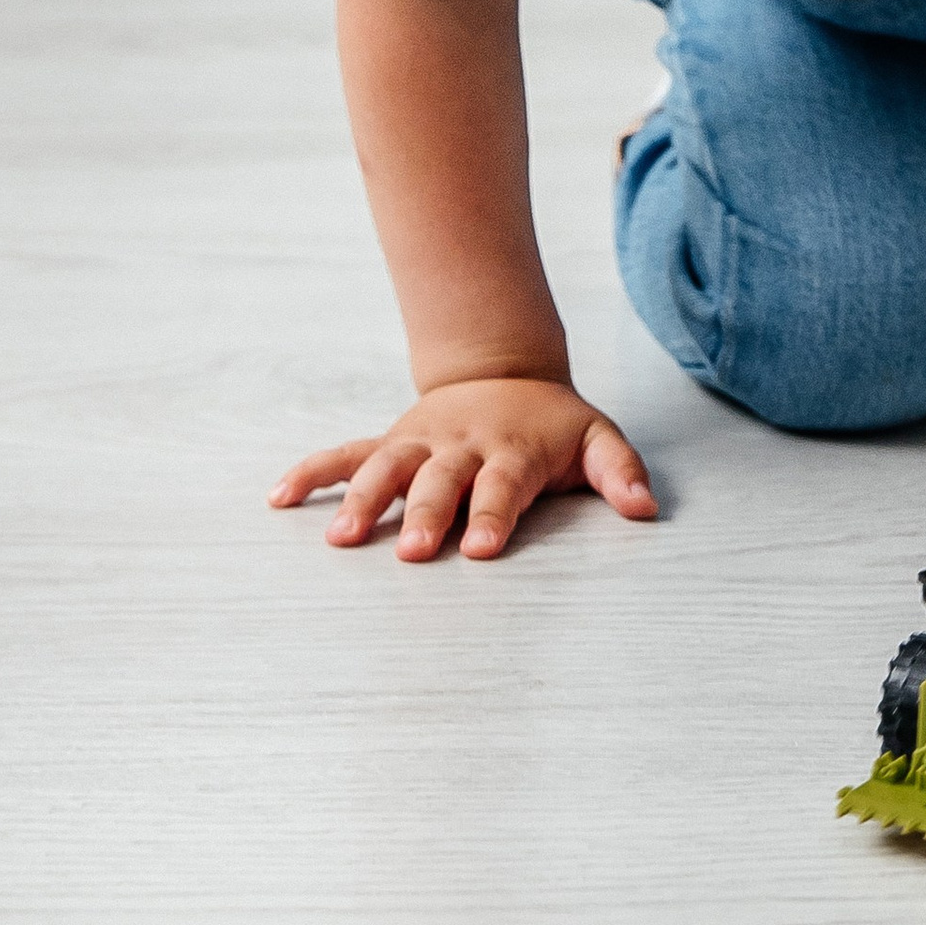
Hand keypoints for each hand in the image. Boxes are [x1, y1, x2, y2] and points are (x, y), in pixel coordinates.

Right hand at [271, 375, 656, 562]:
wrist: (504, 372)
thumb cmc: (552, 425)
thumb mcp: (596, 438)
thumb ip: (620, 472)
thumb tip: (646, 508)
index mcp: (511, 449)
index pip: (503, 485)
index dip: (493, 514)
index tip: (482, 549)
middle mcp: (460, 444)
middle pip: (440, 481)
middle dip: (425, 515)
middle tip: (412, 552)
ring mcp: (419, 441)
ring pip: (386, 467)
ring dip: (362, 499)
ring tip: (340, 538)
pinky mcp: (391, 441)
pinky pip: (344, 454)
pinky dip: (313, 472)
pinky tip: (280, 498)